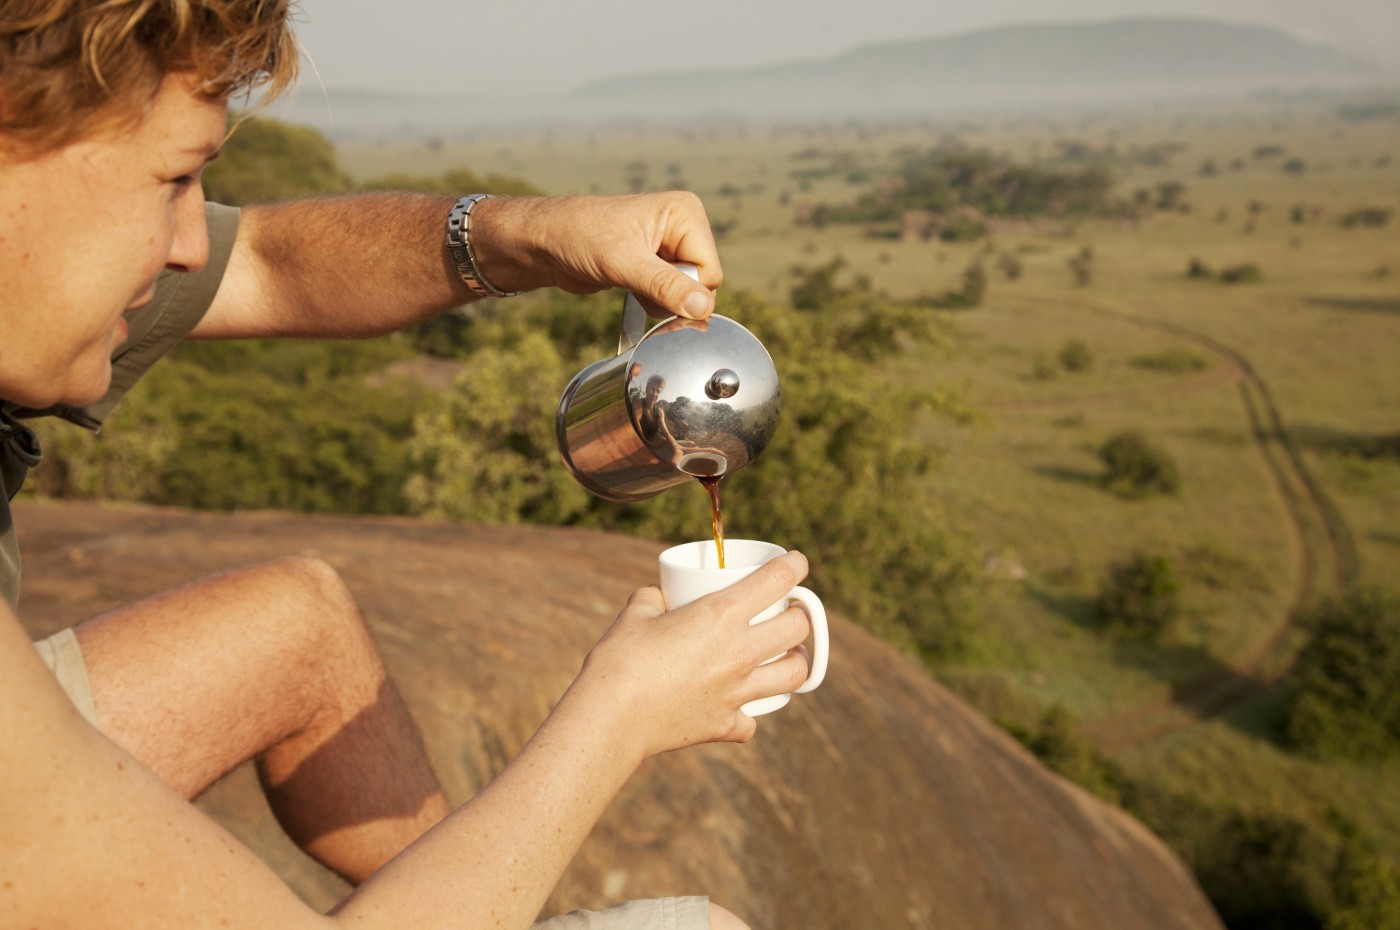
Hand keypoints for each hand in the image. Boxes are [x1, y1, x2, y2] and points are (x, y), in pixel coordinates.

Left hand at [468, 193, 722, 318]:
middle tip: (639, 287)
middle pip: (702, 283)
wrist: (545, 243)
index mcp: (685, 213)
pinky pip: (671, 295)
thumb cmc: (579, 238)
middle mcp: (683, 226)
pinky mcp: (656, 263)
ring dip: (662, 301)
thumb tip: (702, 307)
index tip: (652, 289)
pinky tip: (631, 290)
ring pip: (687, 293)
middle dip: (674, 297)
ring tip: (631, 285)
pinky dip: (654, 302)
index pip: (710, 271)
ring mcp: (670, 246)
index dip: (686, 290)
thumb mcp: (623, 263)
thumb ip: (665, 286)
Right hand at [563, 551, 814, 764]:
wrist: (610, 718)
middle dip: (801, 615)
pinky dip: (748, 713)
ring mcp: (738, 691)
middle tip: (790, 612)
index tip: (796, 563)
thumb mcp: (636, 613)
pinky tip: (737, 707)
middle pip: (798, 627)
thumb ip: (653, 598)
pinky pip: (751, 720)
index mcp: (721, 615)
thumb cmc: (620, 660)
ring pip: (794, 675)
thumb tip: (660, 596)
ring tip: (786, 657)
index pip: (778, 580)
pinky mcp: (725, 724)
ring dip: (795, 661)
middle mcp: (740, 652)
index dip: (795, 565)